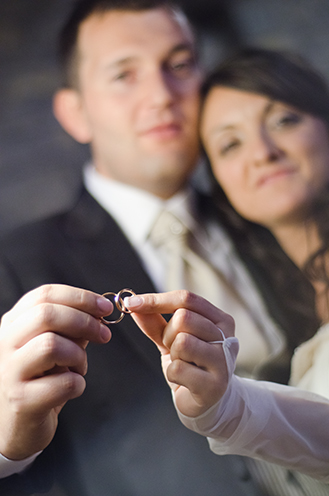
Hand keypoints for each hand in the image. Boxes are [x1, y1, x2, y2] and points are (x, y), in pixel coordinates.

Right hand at [0, 284, 111, 459]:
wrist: (17, 426)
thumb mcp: (55, 346)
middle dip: (84, 321)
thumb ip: (72, 327)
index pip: (44, 294)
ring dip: (78, 355)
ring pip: (51, 345)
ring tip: (79, 367)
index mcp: (13, 324)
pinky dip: (78, 384)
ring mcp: (9, 372)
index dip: (80, 297)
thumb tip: (100, 310)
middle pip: (46, 314)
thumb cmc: (39, 380)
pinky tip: (73, 387)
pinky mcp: (21, 401)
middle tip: (104, 335)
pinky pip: (62, 383)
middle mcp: (4, 343)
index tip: (105, 307)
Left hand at [125, 290, 234, 417]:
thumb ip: (155, 320)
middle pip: (183, 317)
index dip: (156, 299)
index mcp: (220, 320)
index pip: (186, 298)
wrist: (208, 403)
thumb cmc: (191, 365)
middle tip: (174, 349)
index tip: (132, 302)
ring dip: (173, 354)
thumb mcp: (172, 339)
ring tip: (183, 363)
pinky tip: (185, 380)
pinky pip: (178, 369)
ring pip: (182, 341)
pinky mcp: (215, 385)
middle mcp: (226, 337)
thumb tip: (134, 304)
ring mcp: (223, 361)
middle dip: (168, 334)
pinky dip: (173, 375)